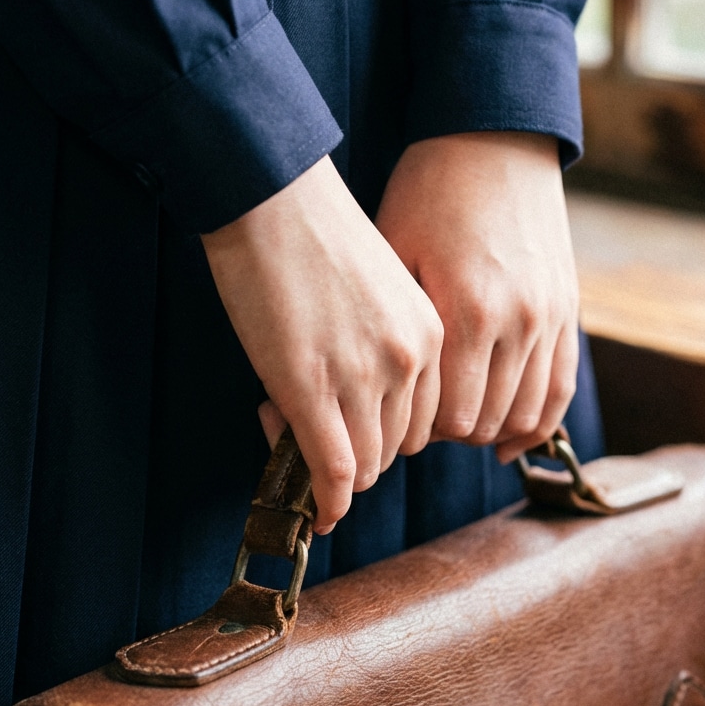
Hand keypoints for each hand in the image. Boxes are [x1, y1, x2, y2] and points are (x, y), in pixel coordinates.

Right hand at [201, 155, 443, 532]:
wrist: (271, 194)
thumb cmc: (316, 234)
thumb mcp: (379, 292)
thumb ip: (383, 348)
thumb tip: (356, 407)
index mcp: (433, 333)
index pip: (425, 418)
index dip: (386, 434)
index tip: (352, 428)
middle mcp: (410, 359)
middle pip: (398, 447)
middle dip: (358, 452)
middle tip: (311, 432)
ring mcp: (362, 376)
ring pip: (365, 464)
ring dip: (333, 471)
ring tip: (291, 437)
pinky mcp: (310, 387)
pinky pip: (332, 467)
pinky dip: (325, 498)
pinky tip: (318, 511)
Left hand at [375, 132, 578, 463]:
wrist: (495, 140)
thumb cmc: (430, 193)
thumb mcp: (394, 252)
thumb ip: (394, 325)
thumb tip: (368, 390)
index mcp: (468, 312)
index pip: (450, 415)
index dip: (419, 431)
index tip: (397, 421)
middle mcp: (518, 322)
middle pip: (488, 421)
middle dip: (451, 434)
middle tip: (421, 424)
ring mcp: (551, 318)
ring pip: (528, 413)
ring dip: (492, 431)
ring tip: (458, 426)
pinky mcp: (569, 310)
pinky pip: (562, 388)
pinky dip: (539, 422)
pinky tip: (510, 438)